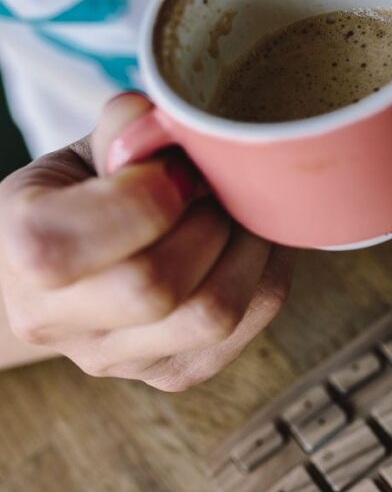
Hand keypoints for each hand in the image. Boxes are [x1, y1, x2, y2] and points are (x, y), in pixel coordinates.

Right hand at [0, 93, 293, 389]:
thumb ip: (124, 131)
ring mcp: (118, 359)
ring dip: (247, 249)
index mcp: (18, 251)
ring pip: (213, 315)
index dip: (142, 200)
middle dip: (205, 223)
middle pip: (153, 288)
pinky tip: (247, 241)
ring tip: (238, 213)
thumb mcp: (86, 152)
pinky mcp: (176, 372)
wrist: (74, 267)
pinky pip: (252, 321)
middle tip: (214, 191)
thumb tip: (166, 118)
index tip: (175, 170)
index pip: (65, 247)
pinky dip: (267, 270)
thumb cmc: (83, 196)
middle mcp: (56, 321)